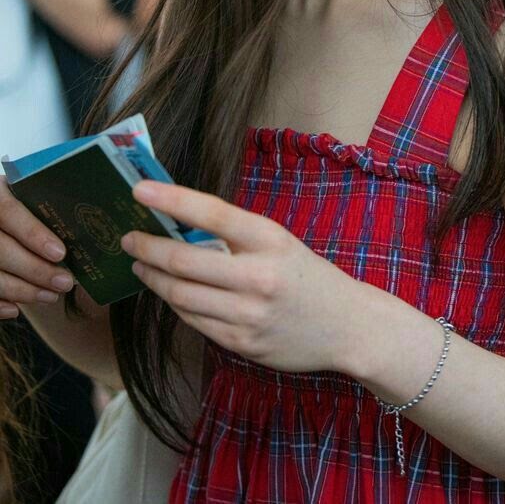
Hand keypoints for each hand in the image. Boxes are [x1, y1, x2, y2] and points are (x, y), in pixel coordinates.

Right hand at [0, 179, 75, 317]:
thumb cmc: (19, 201)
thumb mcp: (26, 193)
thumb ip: (44, 207)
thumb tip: (82, 231)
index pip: (9, 212)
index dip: (33, 234)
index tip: (60, 253)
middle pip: (1, 249)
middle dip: (35, 270)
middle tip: (65, 282)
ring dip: (22, 290)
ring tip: (51, 296)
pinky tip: (16, 309)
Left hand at [121, 181, 362, 373]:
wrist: (347, 325)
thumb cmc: (305, 275)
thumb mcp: (279, 242)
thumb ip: (235, 236)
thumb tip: (178, 223)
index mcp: (270, 239)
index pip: (212, 213)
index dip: (171, 200)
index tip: (139, 189)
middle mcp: (259, 276)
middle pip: (185, 260)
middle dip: (148, 248)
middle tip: (129, 238)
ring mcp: (249, 314)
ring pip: (182, 295)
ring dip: (154, 278)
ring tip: (142, 265)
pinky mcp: (243, 344)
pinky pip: (194, 321)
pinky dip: (176, 304)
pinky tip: (171, 292)